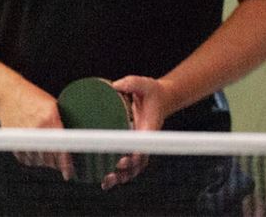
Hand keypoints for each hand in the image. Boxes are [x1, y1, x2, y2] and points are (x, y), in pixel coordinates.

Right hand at [0, 83, 74, 180]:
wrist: (7, 94)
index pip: (61, 147)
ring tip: (44, 151)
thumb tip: (74, 141)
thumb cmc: (31, 97)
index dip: (66, 163)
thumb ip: (61, 122)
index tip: (68, 173)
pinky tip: (33, 150)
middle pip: (50, 157)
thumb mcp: (52, 105)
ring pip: (37, 160)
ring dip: (43, 161)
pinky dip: (31, 158)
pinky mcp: (13, 139)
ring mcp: (24, 134)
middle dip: (55, 162)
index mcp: (50, 117)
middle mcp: (37, 127)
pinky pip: (25, 158)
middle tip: (57, 161)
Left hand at [99, 75, 171, 189]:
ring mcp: (139, 146)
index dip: (136, 154)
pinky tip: (105, 181)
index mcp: (150, 128)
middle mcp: (145, 140)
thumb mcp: (143, 84)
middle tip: (112, 172)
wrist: (160, 98)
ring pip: (133, 168)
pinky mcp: (133, 148)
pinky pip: (127, 165)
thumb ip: (132, 83)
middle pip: (138, 162)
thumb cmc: (151, 92)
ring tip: (106, 182)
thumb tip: (116, 85)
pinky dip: (118, 175)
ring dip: (120, 177)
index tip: (127, 160)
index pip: (144, 144)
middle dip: (126, 170)